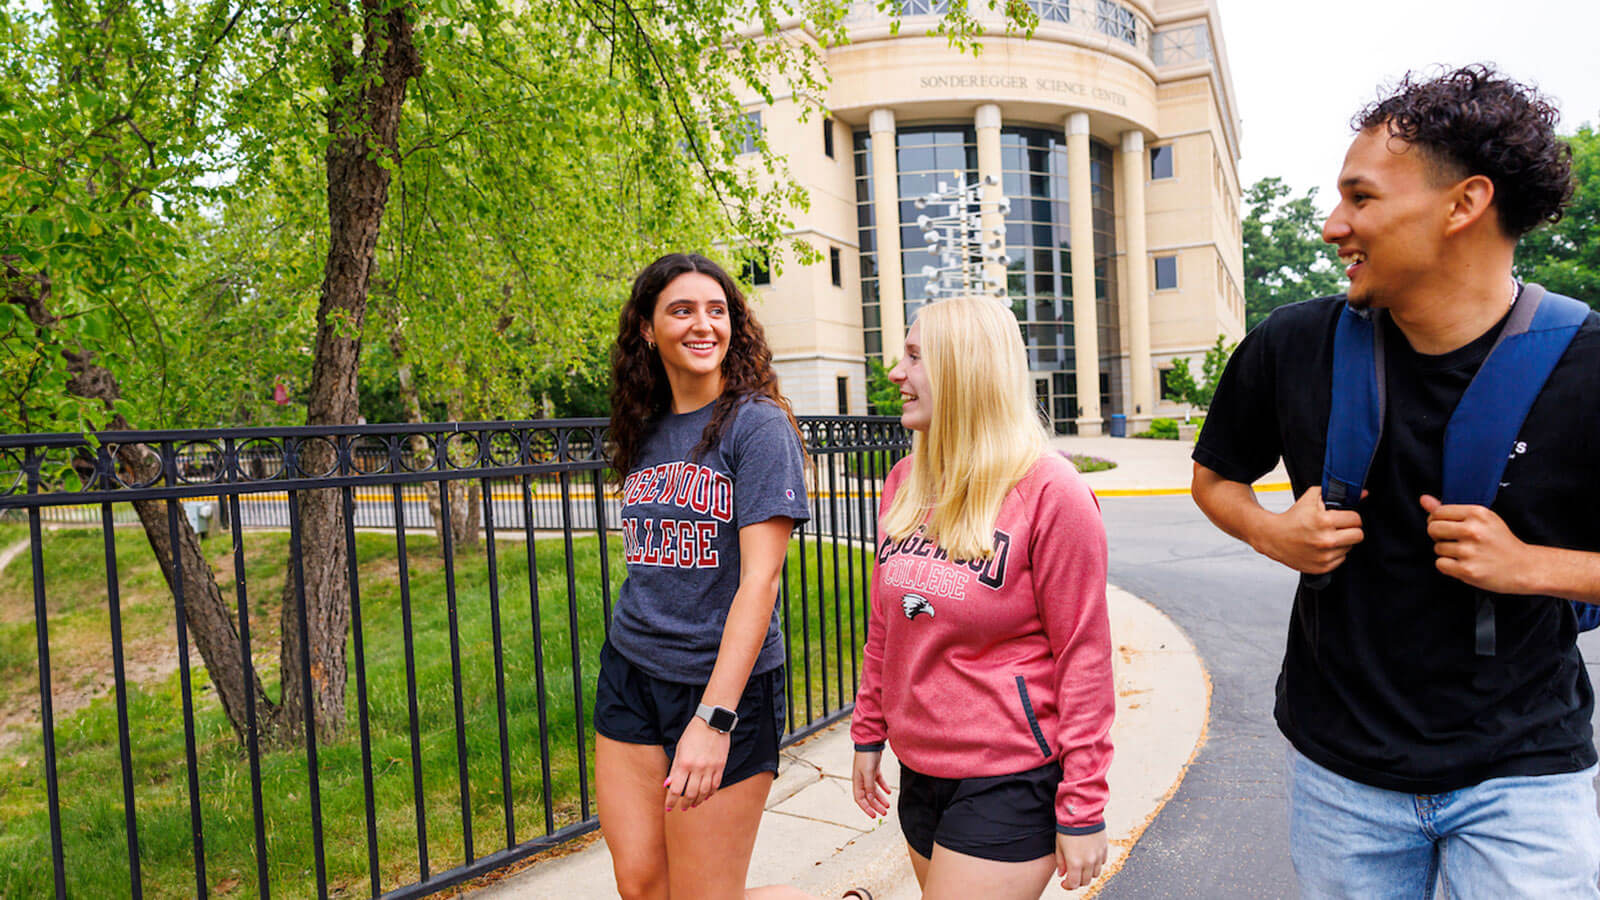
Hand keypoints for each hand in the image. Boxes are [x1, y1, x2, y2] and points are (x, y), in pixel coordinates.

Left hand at [664, 717, 729, 811]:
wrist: (713, 722)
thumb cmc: (693, 734)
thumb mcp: (679, 749)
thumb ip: (675, 769)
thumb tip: (668, 785)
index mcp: (684, 763)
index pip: (676, 789)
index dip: (671, 801)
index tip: (668, 807)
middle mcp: (698, 768)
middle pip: (690, 794)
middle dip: (685, 804)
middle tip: (682, 808)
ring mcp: (711, 768)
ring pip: (704, 792)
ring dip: (697, 801)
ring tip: (693, 804)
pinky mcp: (721, 767)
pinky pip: (715, 785)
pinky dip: (710, 793)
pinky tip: (705, 796)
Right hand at [851, 750, 891, 817]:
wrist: (870, 741)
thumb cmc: (866, 756)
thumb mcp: (868, 772)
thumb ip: (869, 786)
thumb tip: (870, 799)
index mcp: (857, 781)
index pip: (860, 799)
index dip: (866, 809)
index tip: (874, 816)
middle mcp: (861, 780)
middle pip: (868, 797)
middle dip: (876, 806)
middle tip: (884, 813)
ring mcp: (868, 775)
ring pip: (874, 791)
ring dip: (880, 798)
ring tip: (888, 805)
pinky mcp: (874, 770)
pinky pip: (879, 782)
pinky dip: (884, 787)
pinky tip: (889, 792)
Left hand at [1055, 830, 1106, 889]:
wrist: (1082, 813)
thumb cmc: (1068, 829)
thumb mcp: (1059, 846)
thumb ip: (1061, 863)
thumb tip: (1062, 875)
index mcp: (1075, 862)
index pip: (1074, 883)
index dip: (1068, 886)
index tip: (1064, 883)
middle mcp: (1089, 862)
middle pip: (1085, 881)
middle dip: (1078, 880)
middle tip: (1072, 875)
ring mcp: (1098, 856)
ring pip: (1095, 874)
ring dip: (1087, 873)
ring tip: (1081, 865)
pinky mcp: (1104, 849)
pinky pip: (1102, 863)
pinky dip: (1096, 864)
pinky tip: (1089, 856)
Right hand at [1252, 486, 1364, 574]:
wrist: (1273, 537)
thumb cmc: (1292, 518)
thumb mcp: (1311, 498)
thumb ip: (1335, 492)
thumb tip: (1363, 494)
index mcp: (1324, 521)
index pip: (1356, 519)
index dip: (1350, 516)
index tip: (1344, 517)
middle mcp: (1326, 540)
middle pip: (1358, 535)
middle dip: (1350, 529)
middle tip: (1339, 527)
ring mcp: (1324, 556)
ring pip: (1350, 548)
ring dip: (1342, 542)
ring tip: (1326, 536)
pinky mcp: (1322, 567)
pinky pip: (1341, 559)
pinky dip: (1334, 553)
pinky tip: (1322, 547)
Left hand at [1421, 495, 1536, 594]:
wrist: (1523, 567)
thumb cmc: (1500, 541)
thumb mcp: (1482, 519)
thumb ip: (1450, 510)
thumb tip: (1424, 499)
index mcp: (1477, 513)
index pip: (1438, 512)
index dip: (1437, 520)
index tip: (1447, 527)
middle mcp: (1473, 530)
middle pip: (1432, 528)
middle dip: (1438, 535)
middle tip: (1453, 540)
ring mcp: (1470, 551)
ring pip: (1437, 548)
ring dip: (1446, 552)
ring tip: (1465, 553)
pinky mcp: (1467, 570)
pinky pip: (1440, 564)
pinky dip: (1448, 566)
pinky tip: (1463, 564)